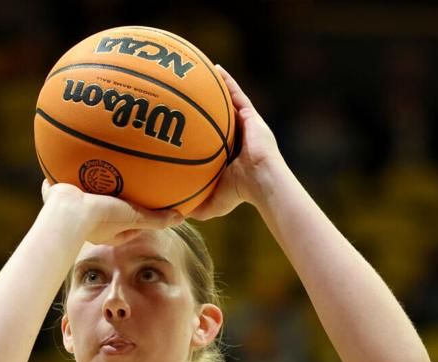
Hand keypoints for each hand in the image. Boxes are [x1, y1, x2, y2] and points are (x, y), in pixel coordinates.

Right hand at [41, 180, 181, 244]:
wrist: (66, 211)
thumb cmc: (100, 217)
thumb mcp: (134, 217)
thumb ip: (156, 219)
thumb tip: (181, 218)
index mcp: (105, 231)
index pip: (125, 227)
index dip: (136, 220)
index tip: (144, 209)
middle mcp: (87, 223)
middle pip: (103, 211)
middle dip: (111, 200)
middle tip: (120, 187)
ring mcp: (69, 208)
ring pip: (81, 195)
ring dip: (87, 184)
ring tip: (94, 166)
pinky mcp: (55, 193)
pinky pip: (61, 181)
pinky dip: (65, 171)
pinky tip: (71, 152)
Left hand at [187, 65, 288, 221]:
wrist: (263, 183)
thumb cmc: (241, 195)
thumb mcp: (212, 202)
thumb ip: (195, 205)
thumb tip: (173, 216)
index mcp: (226, 153)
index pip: (209, 138)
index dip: (197, 128)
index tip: (178, 120)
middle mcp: (236, 136)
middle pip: (217, 116)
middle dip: (203, 104)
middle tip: (185, 92)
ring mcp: (245, 125)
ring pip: (227, 101)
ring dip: (214, 86)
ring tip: (198, 72)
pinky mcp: (252, 117)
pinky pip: (238, 95)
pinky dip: (228, 82)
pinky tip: (216, 70)